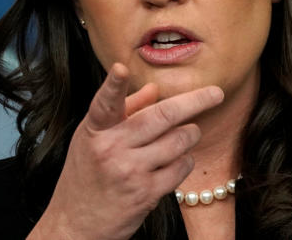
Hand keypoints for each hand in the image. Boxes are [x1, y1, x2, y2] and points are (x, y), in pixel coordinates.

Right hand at [28, 63, 223, 239]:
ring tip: (188, 133)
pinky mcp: (145, 193)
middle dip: (196, 101)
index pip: (104, 104)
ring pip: (179, 140)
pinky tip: (178, 160)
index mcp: (95, 130)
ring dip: (191, 134)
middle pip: (162, 116)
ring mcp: (129, 172)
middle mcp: (111, 149)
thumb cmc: (86, 175)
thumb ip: (124, 111)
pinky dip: (186, 160)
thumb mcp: (94, 139)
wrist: (74, 225)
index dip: (113, 86)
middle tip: (216, 93)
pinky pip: (181, 167)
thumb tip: (154, 89)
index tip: (120, 68)